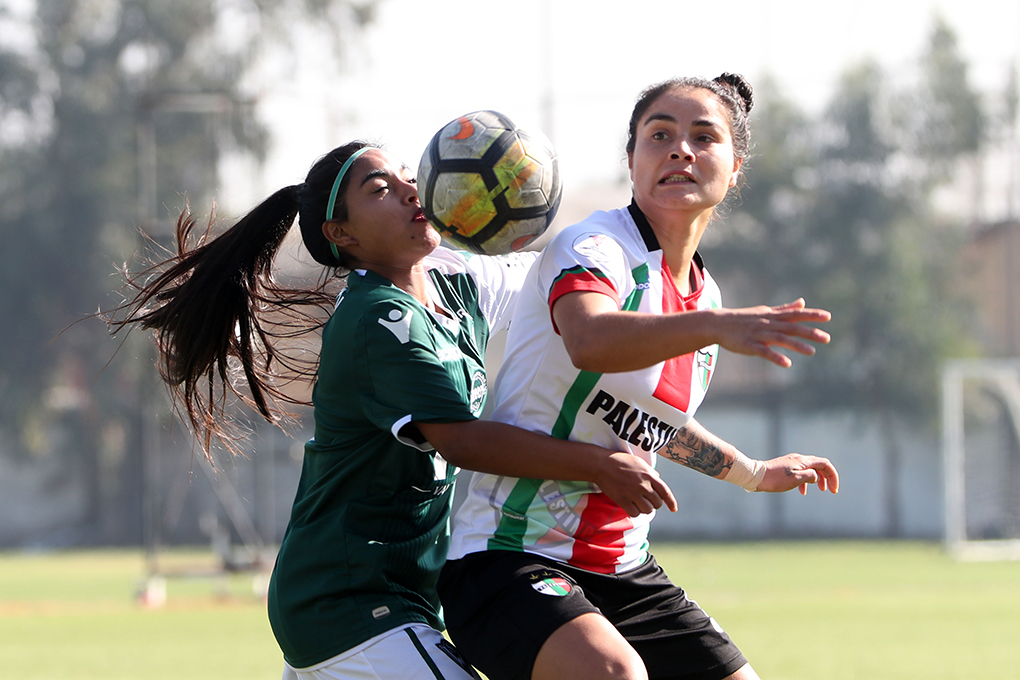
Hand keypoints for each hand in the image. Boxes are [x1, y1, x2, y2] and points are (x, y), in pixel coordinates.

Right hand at [593, 452, 677, 516]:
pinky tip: (631, 506)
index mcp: (649, 475)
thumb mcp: (639, 462)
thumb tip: (658, 478)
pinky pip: (635, 513)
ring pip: (647, 510)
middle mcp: (643, 485)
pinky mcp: (623, 500)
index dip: (671, 502)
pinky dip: (634, 512)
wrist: (602, 465)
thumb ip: (650, 472)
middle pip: (657, 503)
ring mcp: (633, 493)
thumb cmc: (621, 461)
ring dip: (644, 508)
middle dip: (654, 503)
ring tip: (638, 503)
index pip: (665, 492)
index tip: (673, 509)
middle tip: (646, 500)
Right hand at [715, 299, 830, 367]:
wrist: (718, 323)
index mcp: (773, 316)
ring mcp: (759, 334)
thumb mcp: (765, 311)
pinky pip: (764, 351)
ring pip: (780, 339)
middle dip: (809, 332)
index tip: (827, 317)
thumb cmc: (743, 318)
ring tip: (812, 352)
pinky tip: (787, 363)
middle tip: (827, 338)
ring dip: (796, 345)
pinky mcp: (749, 345)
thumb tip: (802, 302)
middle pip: (791, 327)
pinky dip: (775, 357)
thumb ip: (785, 309)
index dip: (811, 315)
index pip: (795, 314)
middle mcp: (768, 324)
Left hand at [757, 453, 838, 494]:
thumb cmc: (775, 479)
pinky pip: (800, 472)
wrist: (756, 476)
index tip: (834, 489)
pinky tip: (802, 492)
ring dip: (818, 479)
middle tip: (831, 490)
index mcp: (803, 461)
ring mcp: (792, 462)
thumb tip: (816, 476)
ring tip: (820, 490)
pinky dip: (806, 481)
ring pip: (810, 469)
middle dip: (827, 477)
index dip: (833, 476)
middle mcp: (799, 459)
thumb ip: (810, 476)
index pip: (825, 464)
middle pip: (819, 466)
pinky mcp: (785, 467)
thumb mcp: (796, 479)